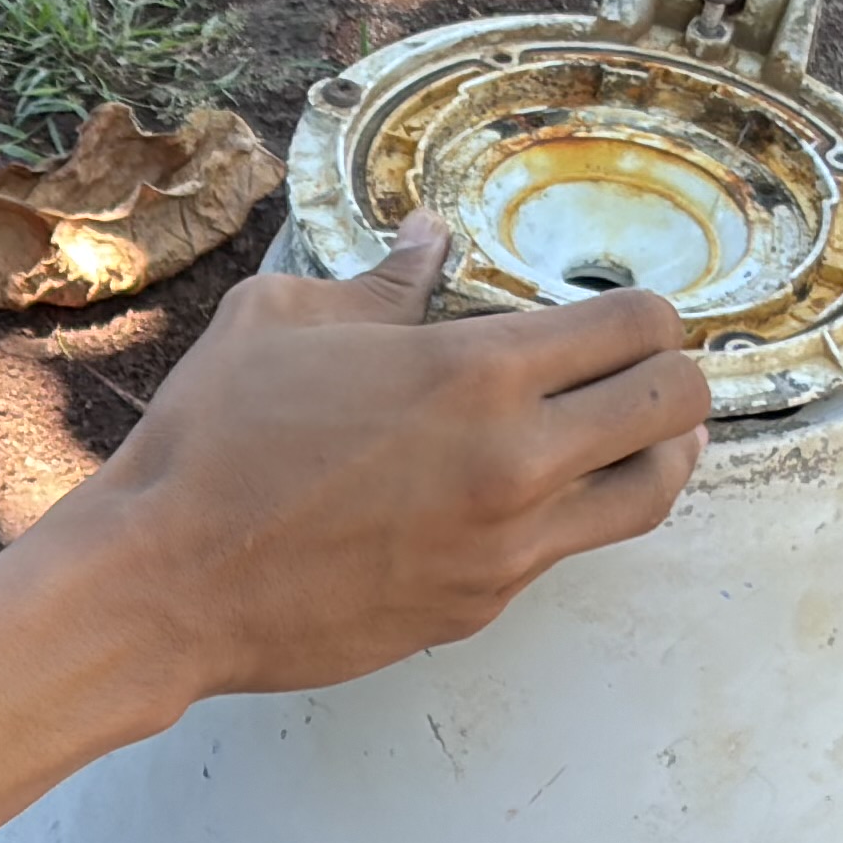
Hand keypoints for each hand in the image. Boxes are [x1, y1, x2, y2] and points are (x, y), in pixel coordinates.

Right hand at [28, 254, 706, 700]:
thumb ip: (381, 282)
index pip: (638, 326)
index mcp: (476, 370)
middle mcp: (516, 459)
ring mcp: (509, 544)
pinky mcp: (484, 603)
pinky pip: (568, 549)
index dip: (650, 311)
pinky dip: (573, 513)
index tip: (631, 314)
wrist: (164, 584)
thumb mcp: (283, 319)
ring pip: (654, 492)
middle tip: (654, 367)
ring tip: (649, 435)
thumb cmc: (212, 440)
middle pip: (674, 405)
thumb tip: (431, 239)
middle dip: (678, 375)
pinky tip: (538, 491)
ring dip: (663, 453)